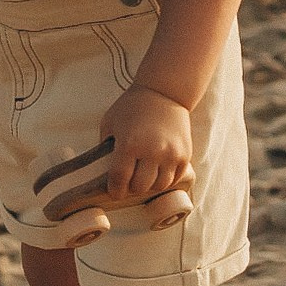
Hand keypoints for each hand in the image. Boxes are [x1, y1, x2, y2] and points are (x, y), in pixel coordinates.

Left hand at [99, 86, 193, 200]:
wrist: (164, 93)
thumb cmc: (132, 106)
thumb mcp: (109, 123)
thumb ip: (104, 146)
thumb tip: (101, 169)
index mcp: (129, 144)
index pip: (119, 178)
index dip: (115, 190)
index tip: (114, 193)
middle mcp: (152, 151)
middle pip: (140, 186)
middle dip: (131, 188)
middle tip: (128, 184)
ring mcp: (171, 154)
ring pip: (158, 186)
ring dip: (148, 186)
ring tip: (143, 179)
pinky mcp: (184, 154)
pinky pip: (174, 179)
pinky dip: (165, 180)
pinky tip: (157, 174)